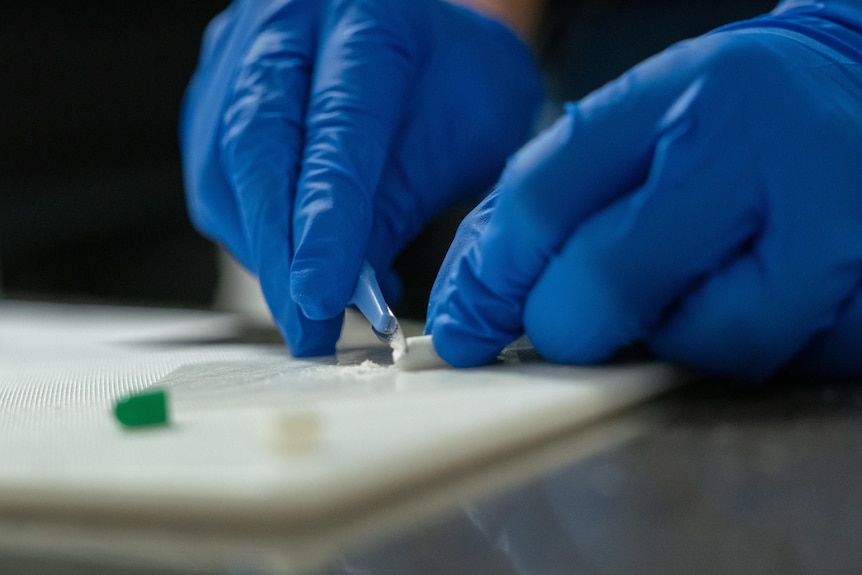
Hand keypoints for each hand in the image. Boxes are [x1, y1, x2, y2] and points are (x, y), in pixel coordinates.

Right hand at [180, 0, 541, 355]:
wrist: (425, 37)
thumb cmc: (456, 82)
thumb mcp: (466, 137)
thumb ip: (402, 205)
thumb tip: (345, 293)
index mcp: (367, 19)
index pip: (336, 134)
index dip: (325, 226)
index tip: (322, 300)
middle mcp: (289, 22)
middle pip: (257, 146)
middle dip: (278, 253)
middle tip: (304, 328)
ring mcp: (241, 49)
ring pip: (222, 166)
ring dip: (260, 249)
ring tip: (305, 301)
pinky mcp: (217, 83)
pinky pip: (213, 171)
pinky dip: (248, 228)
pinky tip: (286, 258)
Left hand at [427, 2, 861, 380]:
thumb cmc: (732, 117)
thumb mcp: (639, 119)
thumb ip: (550, 201)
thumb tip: (470, 305)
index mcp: (676, 95)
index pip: (540, 203)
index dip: (486, 281)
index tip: (465, 325)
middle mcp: (750, 153)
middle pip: (604, 285)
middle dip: (565, 326)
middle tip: (569, 322)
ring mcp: (826, 227)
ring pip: (695, 343)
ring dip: (665, 340)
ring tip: (681, 294)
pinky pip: (769, 365)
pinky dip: (733, 350)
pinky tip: (742, 300)